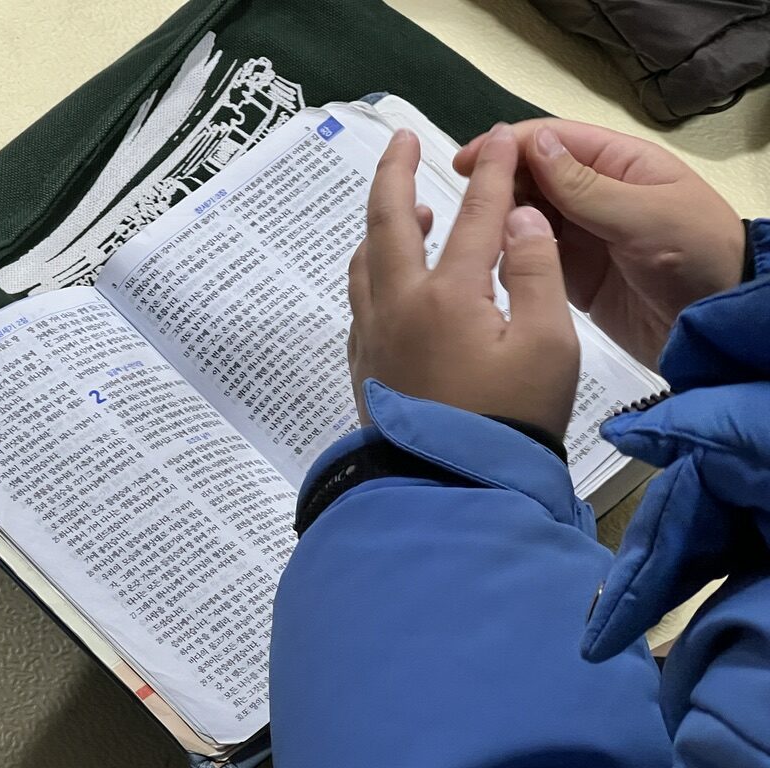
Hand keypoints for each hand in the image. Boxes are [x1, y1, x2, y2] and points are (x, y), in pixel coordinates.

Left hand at [348, 126, 579, 438]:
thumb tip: (518, 219)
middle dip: (396, 171)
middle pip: (388, 222)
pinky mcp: (365, 365)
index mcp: (447, 295)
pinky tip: (394, 277)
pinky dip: (375, 268)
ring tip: (414, 210)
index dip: (492, 172)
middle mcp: (398, 305)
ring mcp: (373, 336)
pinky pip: (362, 299)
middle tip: (402, 138)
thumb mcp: (547, 346)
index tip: (503, 137)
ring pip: (366, 261)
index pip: (474, 215)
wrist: (454, 492)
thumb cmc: (510, 421)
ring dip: (385, 224)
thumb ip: (536, 273)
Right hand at [454, 119, 745, 370]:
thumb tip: (531, 143)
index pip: (553, 141)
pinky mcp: (574, 276)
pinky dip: (512, 259)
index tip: (467, 161)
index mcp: (619, 164)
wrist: (716, 327)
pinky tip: (491, 263)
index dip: (508, 147)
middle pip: (533, 179)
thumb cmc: (697, 256)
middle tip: (465, 208)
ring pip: (528, 219)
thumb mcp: (644, 215)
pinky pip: (534, 259)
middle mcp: (596, 195)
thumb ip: (585, 185)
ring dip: (501, 224)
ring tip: (471, 238)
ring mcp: (583, 236)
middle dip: (499, 187)